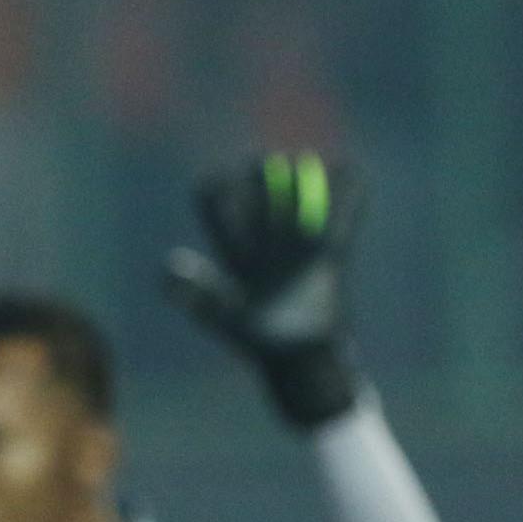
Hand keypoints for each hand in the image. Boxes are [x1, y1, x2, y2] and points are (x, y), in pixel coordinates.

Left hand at [165, 152, 367, 428]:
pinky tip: (355, 173)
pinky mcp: (327, 261)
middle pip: (261, 210)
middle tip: (261, 161)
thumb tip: (167, 266)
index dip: (213, 201)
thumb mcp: (226, 319)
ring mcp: (297, 256)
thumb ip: (199, 294)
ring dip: (300, 188)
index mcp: (238, 264)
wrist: (302, 362)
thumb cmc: (260, 345)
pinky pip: (339, 225)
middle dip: (260, 184)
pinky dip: (348, 201)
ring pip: (298, 212)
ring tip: (303, 160)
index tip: (212, 180)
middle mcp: (265, 255)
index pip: (220, 224)